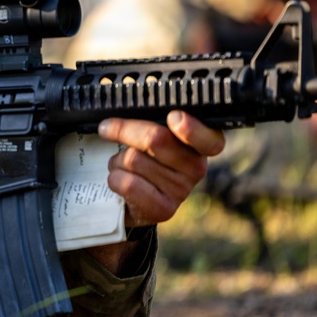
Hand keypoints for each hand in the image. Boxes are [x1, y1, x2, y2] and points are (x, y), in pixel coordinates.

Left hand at [98, 110, 225, 226]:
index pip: (209, 138)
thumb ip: (147, 120)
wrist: (134, 197)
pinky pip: (128, 183)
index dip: (191, 128)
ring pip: (134, 160)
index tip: (174, 117)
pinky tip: (120, 179)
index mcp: (199, 143)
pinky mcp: (164, 209)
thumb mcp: (148, 133)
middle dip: (123, 130)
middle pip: (155, 138)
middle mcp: (197, 167)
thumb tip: (120, 107)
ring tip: (122, 164)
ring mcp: (182, 190)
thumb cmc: (142, 156)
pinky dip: (114, 177)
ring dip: (117, 159)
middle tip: (108, 128)